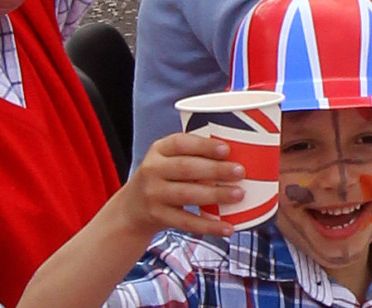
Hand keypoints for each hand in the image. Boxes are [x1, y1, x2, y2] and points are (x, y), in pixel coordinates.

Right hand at [114, 130, 245, 241]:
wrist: (131, 209)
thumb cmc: (161, 178)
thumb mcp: (167, 160)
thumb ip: (192, 155)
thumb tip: (234, 157)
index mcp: (158, 150)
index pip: (180, 143)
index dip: (204, 145)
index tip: (226, 149)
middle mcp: (152, 170)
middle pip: (186, 168)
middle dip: (215, 170)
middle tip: (240, 172)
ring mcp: (153, 195)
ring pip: (187, 194)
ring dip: (215, 195)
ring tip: (238, 194)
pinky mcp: (158, 217)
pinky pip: (186, 222)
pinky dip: (209, 225)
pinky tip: (227, 227)